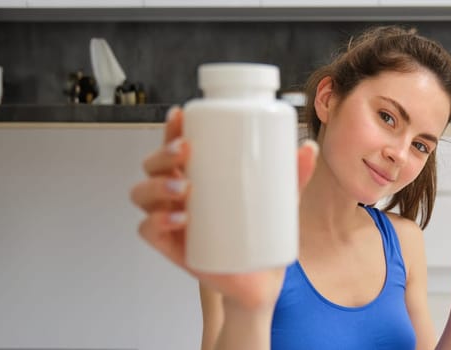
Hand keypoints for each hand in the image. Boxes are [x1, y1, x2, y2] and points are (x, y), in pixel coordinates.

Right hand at [129, 107, 318, 310]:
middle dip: (163, 154)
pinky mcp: (171, 246)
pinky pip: (148, 230)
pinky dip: (157, 221)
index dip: (171, 128)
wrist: (261, 278)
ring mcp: (170, 219)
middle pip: (152, 165)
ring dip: (157, 185)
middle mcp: (176, 194)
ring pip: (143, 194)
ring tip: (185, 188)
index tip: (181, 115)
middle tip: (186, 151)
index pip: (174, 146)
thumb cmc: (261, 231)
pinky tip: (180, 219)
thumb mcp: (278, 200)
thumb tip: (308, 148)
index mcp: (196, 175)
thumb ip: (293, 175)